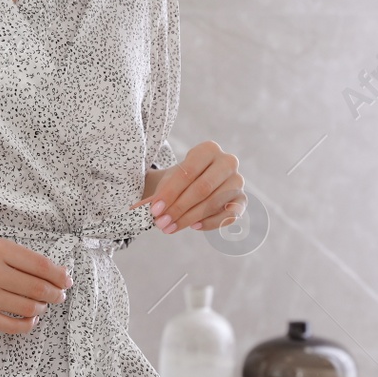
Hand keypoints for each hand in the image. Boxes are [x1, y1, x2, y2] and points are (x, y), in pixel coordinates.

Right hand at [0, 237, 73, 334]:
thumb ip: (18, 258)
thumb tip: (52, 274)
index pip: (40, 265)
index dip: (59, 275)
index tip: (67, 281)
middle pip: (38, 288)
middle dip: (54, 294)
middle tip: (59, 296)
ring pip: (28, 308)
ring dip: (41, 309)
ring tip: (41, 306)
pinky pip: (11, 325)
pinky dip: (27, 325)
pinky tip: (30, 320)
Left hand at [131, 140, 245, 233]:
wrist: (196, 184)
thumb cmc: (181, 180)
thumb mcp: (168, 181)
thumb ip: (156, 195)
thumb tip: (136, 211)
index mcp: (209, 149)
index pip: (188, 171)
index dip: (170, 192)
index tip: (154, 209)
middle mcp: (227, 162)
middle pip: (202, 188)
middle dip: (178, 208)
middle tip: (160, 223)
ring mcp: (237, 181)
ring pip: (213, 203)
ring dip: (189, 218)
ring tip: (169, 227)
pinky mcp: (241, 201)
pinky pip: (227, 216)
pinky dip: (209, 222)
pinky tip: (192, 226)